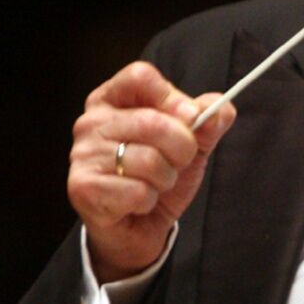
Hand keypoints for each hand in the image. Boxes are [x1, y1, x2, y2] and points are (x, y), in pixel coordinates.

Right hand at [68, 62, 236, 282]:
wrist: (137, 228)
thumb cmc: (158, 177)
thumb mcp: (191, 144)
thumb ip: (208, 122)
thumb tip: (221, 110)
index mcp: (112, 99)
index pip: (140, 76)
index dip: (173, 97)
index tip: (190, 118)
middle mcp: (91, 122)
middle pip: (153, 121)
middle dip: (182, 148)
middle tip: (178, 162)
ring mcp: (83, 155)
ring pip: (149, 160)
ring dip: (165, 179)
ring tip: (154, 184)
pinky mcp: (83, 188)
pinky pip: (137, 191)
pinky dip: (149, 201)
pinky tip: (138, 202)